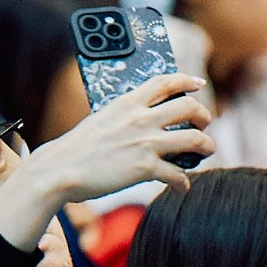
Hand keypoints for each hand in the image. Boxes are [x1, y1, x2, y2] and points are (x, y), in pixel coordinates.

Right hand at [0, 73, 211, 248]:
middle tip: (204, 125)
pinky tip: (182, 186)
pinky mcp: (144, 168)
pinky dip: (184, 181)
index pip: (165, 82)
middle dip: (204, 116)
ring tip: (206, 152)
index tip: (198, 84)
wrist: (60, 170)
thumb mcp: (101, 120)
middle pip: (189, 107)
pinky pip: (178, 174)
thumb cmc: (76, 149)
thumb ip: (124, 118)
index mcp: (127, 103)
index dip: (186, 81)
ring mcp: (145, 142)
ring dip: (206, 146)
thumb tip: (143, 125)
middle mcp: (140, 119)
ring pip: (194, 139)